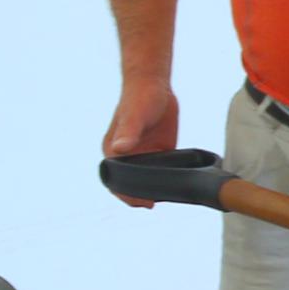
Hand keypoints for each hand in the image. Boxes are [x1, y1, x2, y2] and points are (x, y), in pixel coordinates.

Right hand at [103, 79, 179, 205]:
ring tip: (165, 199)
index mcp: (113, 150)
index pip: (116, 179)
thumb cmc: (139, 98)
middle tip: (152, 204)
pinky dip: (166, 180)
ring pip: (147, 180)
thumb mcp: (135, 117)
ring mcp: (143, 154)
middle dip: (138, 196)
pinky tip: (175, 187)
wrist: (154, 85)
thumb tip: (120, 149)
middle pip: (130, 184)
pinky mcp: (158, 151)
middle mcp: (126, 155)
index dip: (126, 193)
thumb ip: (128, 133)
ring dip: (153, 190)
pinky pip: (161, 170)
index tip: (140, 202)